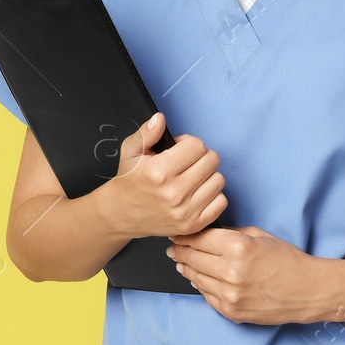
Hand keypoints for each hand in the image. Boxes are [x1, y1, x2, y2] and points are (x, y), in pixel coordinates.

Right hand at [105, 113, 226, 238]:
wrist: (122, 214)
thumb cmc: (129, 180)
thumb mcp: (131, 151)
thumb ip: (147, 133)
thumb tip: (160, 118)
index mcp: (159, 172)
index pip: (197, 146)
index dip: (189, 143)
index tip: (179, 150)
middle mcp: (174, 193)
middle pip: (211, 161)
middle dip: (200, 156)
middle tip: (186, 162)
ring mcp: (186, 211)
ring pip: (219, 180)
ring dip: (208, 175)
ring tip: (192, 178)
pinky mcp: (193, 225)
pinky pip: (221, 202)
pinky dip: (213, 195)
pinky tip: (198, 193)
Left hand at [167, 226, 329, 324]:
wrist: (308, 290)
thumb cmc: (287, 260)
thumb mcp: (259, 235)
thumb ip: (229, 233)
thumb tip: (205, 233)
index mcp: (237, 247)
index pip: (198, 239)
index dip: (183, 236)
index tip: (176, 234)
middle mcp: (230, 272)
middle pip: (192, 258)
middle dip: (180, 251)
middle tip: (173, 248)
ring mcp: (230, 295)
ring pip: (196, 278)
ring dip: (186, 269)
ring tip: (182, 263)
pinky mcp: (232, 312)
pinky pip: (207, 296)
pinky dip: (200, 286)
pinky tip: (198, 279)